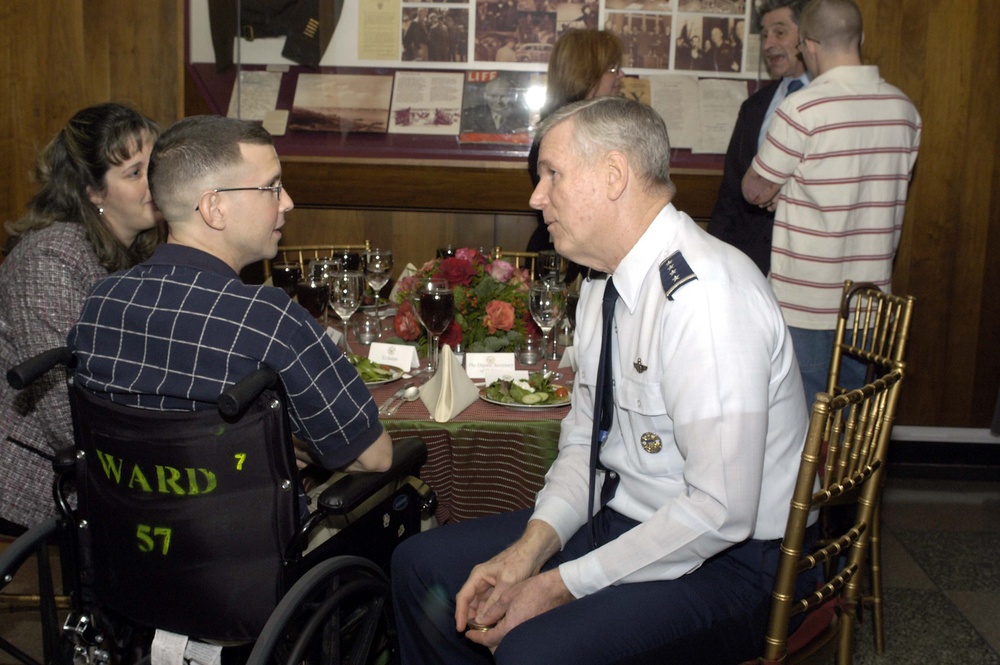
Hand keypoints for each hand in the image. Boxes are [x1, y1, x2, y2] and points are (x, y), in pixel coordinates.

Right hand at [454, 520, 560, 634]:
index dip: (460, 614)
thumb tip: (480, 620)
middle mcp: (481, 582)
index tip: (460, 629)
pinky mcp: (498, 590)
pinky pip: (490, 605)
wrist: (534, 552)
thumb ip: (494, 602)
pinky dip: (490, 614)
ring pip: (480, 606)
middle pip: (470, 603)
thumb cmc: (519, 562)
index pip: (463, 597)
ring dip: (481, 617)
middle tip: (475, 634)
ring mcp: (489, 586)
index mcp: (478, 576)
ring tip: (484, 632)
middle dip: (470, 618)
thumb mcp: (507, 583)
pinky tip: (493, 624)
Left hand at [462, 569, 573, 650]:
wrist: (555, 589)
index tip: (468, 634)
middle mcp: (517, 635)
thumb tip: (480, 621)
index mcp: (509, 627)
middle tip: (477, 631)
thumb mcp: (507, 596)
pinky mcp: (532, 631)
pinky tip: (503, 624)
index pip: (487, 639)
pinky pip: (514, 637)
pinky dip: (506, 634)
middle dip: (485, 640)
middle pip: (496, 645)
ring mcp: (525, 633)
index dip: (476, 637)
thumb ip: (492, 611)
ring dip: (495, 638)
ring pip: (505, 642)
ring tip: (488, 627)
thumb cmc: (532, 589)